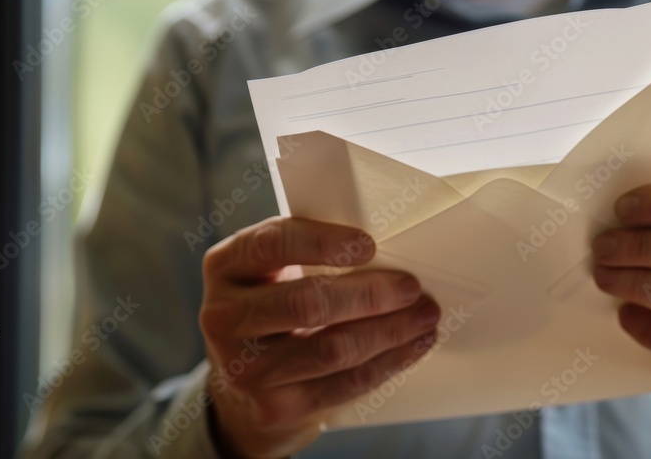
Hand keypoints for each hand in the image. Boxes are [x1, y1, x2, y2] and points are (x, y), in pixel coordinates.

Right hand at [199, 217, 440, 457]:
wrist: (242, 383)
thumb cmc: (273, 305)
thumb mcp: (273, 269)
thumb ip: (311, 249)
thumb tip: (392, 246)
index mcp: (225, 266)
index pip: (272, 244)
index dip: (323, 242)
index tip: (369, 245)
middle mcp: (225, 318)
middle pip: (307, 303)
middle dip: (370, 294)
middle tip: (410, 287)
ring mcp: (247, 369)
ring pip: (333, 349)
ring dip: (391, 330)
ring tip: (424, 314)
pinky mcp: (276, 408)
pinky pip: (345, 383)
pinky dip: (390, 361)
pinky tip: (414, 344)